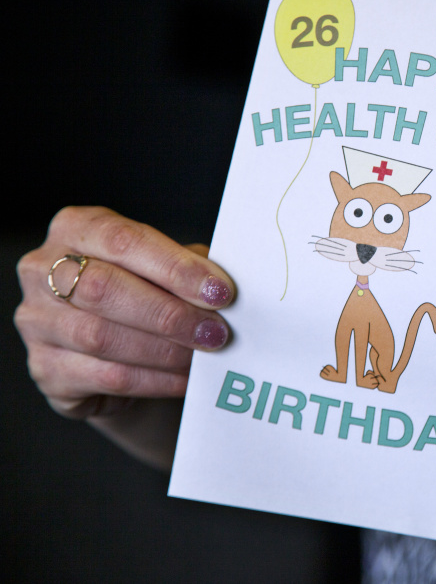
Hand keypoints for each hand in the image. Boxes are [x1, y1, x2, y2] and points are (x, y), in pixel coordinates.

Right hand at [15, 207, 235, 467]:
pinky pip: (104, 377)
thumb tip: (225, 283)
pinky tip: (184, 380)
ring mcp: (37, 321)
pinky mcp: (46, 369)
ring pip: (101, 337)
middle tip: (216, 332)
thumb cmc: (148, 293)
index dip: (175, 268)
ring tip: (205, 357)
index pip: (123, 241)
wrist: (120, 349)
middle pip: (104, 289)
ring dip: (164, 351)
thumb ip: (189, 268)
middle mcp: (43, 269)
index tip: (220, 292)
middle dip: (169, 314)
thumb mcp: (167, 268)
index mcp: (77, 228)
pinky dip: (154, 380)